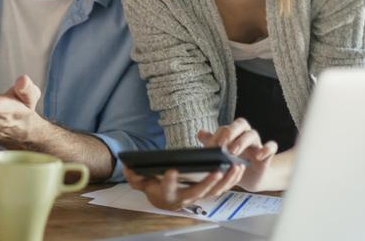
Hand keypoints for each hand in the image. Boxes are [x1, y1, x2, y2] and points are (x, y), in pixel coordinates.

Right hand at [123, 163, 244, 210]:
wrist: (163, 198)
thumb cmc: (153, 187)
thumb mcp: (140, 181)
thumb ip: (134, 176)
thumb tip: (127, 166)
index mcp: (167, 194)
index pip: (167, 188)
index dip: (169, 181)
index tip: (171, 172)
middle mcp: (184, 197)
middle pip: (197, 192)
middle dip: (207, 182)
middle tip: (215, 171)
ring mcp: (198, 196)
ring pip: (214, 192)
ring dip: (225, 181)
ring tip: (233, 166)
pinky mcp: (207, 192)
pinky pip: (222, 188)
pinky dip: (231, 180)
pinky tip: (237, 168)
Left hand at [197, 118, 277, 191]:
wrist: (249, 178)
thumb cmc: (232, 163)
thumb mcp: (219, 155)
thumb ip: (211, 144)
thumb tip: (199, 133)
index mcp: (233, 133)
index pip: (226, 127)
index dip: (218, 134)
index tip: (211, 145)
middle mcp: (245, 134)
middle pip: (240, 123)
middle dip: (230, 132)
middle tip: (221, 145)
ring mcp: (257, 143)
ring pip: (252, 134)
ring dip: (242, 141)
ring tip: (233, 152)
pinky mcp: (267, 154)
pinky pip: (272, 146)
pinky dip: (267, 148)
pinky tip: (258, 156)